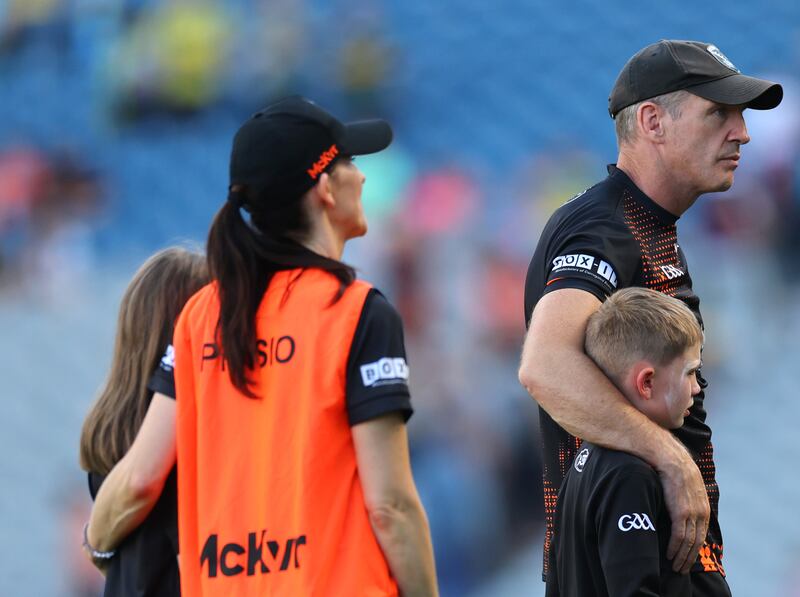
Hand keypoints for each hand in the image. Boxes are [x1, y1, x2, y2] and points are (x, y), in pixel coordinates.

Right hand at [658, 447, 709, 573]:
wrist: (671, 458)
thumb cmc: (675, 469)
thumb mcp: (688, 485)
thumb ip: (687, 499)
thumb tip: (680, 505)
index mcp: (704, 508)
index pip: (700, 535)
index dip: (694, 549)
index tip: (686, 558)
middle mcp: (701, 513)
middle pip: (697, 543)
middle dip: (689, 558)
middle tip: (681, 569)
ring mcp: (692, 514)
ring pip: (688, 543)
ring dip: (681, 557)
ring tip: (674, 566)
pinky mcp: (681, 512)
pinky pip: (679, 536)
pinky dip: (674, 548)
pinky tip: (668, 554)